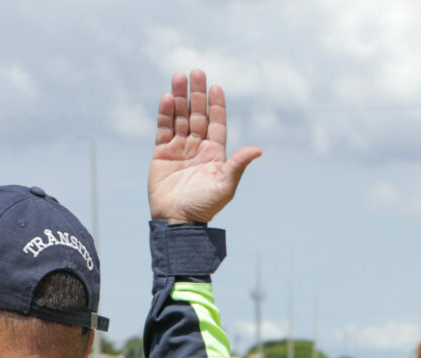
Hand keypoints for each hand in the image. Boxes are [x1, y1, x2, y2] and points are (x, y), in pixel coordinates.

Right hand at [149, 69, 260, 224]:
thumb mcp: (225, 185)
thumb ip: (238, 165)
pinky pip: (163, 129)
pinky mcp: (161, 154)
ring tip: (178, 77)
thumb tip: (258, 149)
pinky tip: (166, 98)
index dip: (216, 105)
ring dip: (179, 98)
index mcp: (215, 154)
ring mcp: (179, 149)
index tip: (216, 86)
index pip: (216, 123)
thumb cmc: (204, 206)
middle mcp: (197, 148)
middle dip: (197, 94)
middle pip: (197, 114)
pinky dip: (165, 114)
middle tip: (196, 72)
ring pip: (180, 117)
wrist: (177, 221)